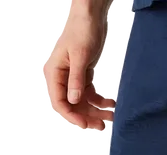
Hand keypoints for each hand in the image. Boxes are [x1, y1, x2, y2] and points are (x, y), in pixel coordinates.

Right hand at [41, 9, 114, 131]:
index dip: (72, 116)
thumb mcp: (80, 56)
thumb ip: (76, 80)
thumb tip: (74, 100)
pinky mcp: (83, 76)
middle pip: (72, 106)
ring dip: (97, 111)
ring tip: (112, 116)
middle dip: (87, 117)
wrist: (91, 16)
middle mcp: (62, 78)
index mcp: (54, 73)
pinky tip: (112, 103)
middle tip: (102, 126)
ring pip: (83, 102)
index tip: (86, 125)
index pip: (59, 102)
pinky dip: (101, 101)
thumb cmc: (82, 30)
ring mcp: (73, 78)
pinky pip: (91, 94)